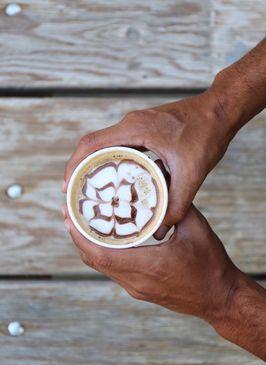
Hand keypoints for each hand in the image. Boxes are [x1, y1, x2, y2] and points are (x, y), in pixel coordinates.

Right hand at [63, 89, 233, 238]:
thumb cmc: (207, 134)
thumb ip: (177, 203)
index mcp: (135, 128)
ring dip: (94, 165)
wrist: (220, 112)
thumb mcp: (192, 173)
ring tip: (90, 190)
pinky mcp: (145, 128)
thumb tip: (161, 229)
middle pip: (92, 145)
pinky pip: (119, 144)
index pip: (91, 144)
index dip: (74, 165)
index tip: (67, 186)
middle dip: (80, 169)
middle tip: (76, 194)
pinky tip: (115, 179)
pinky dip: (110, 161)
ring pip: (105, 144)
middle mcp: (131, 123)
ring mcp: (137, 124)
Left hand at [63, 203, 237, 320]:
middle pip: (94, 261)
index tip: (68, 217)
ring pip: (102, 268)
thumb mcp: (197, 229)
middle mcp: (136, 282)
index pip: (101, 255)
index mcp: (148, 266)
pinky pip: (113, 272)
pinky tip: (105, 240)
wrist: (220, 299)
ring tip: (83, 223)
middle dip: (78, 237)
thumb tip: (163, 175)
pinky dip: (103, 255)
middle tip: (69, 213)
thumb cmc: (211, 265)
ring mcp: (137, 289)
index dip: (80, 237)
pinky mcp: (141, 291)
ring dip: (88, 246)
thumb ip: (178, 202)